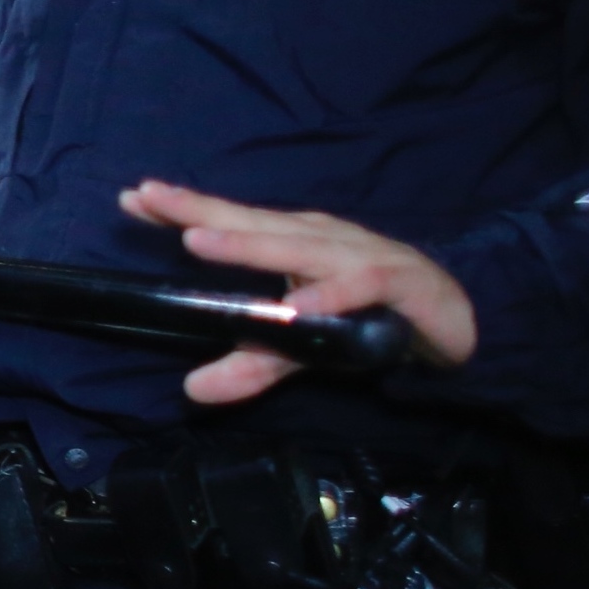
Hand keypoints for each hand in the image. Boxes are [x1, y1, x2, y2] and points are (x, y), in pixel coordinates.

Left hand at [117, 179, 476, 404]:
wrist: (456, 322)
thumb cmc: (371, 318)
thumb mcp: (303, 348)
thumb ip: (253, 365)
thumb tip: (192, 391)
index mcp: (294, 242)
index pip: (231, 222)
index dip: (184, 209)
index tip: (132, 197)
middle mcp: (320, 239)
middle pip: (253, 223)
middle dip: (201, 210)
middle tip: (151, 198)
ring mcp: (359, 255)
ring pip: (298, 247)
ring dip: (249, 246)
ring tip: (199, 243)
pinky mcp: (399, 280)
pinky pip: (360, 286)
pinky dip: (330, 295)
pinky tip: (299, 305)